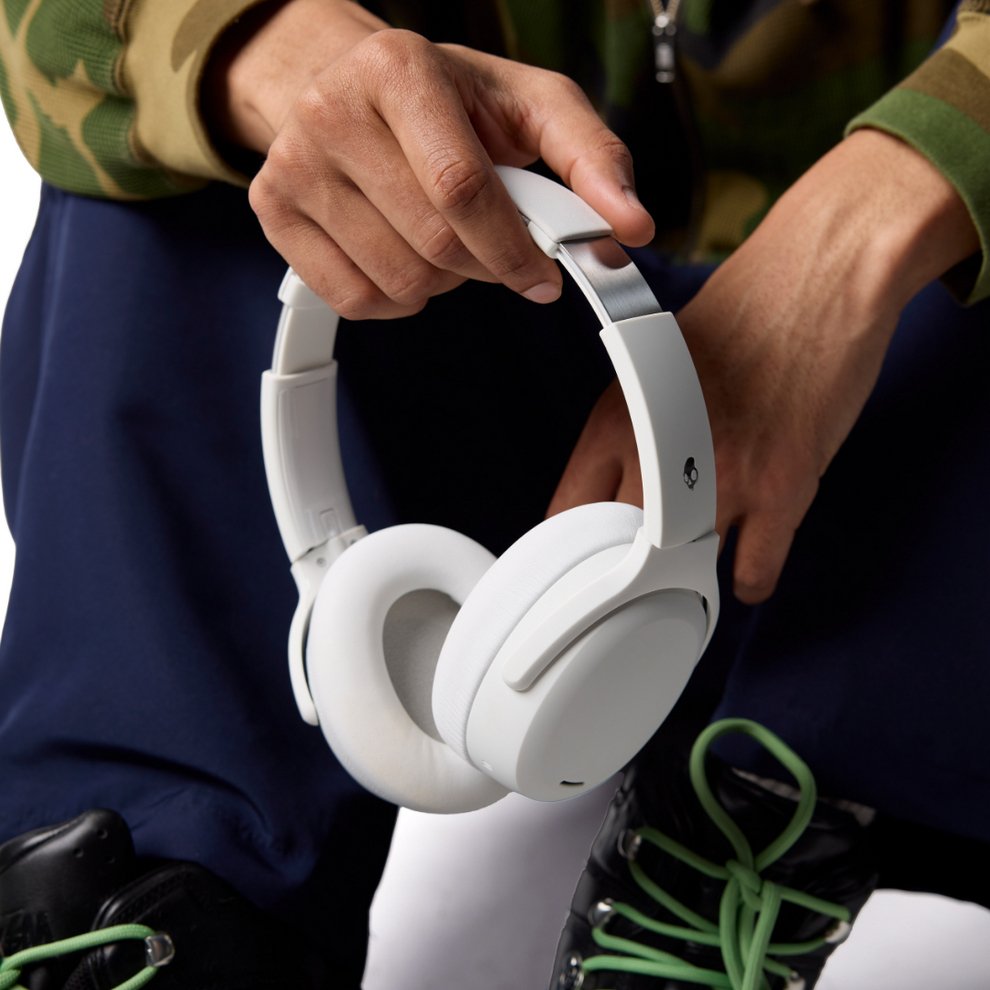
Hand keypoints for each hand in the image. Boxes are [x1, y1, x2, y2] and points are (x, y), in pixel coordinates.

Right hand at [205, 0, 653, 317]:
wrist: (349, 86)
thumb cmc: (449, 100)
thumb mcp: (529, 104)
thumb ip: (591, 159)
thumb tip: (633, 227)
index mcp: (400, 68)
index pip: (462, 189)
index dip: (513, 250)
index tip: (546, 278)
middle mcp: (332, 111)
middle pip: (433, 244)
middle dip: (484, 266)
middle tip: (496, 249)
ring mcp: (291, 166)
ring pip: (397, 281)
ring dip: (443, 283)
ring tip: (443, 239)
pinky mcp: (272, 213)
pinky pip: (357, 301)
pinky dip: (399, 299)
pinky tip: (404, 254)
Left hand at [549, 129, 978, 603]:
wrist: (819, 274)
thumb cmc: (743, 313)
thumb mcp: (654, 365)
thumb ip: (631, 429)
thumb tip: (620, 484)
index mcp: (617, 419)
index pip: (567, 511)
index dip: (575, 547)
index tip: (589, 562)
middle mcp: (659, 453)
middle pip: (621, 552)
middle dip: (634, 568)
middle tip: (651, 571)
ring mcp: (721, 477)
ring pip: (686, 570)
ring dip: (692, 575)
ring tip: (699, 565)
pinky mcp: (781, 488)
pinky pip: (753, 573)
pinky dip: (750, 580)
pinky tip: (747, 567)